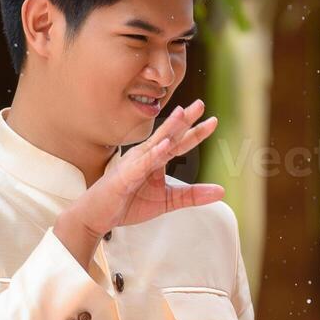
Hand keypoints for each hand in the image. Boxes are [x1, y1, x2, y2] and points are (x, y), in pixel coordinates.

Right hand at [54, 99, 222, 264]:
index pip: (178, 143)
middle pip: (168, 135)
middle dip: (184, 120)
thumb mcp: (168, 201)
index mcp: (155, 159)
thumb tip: (222, 191)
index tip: (213, 120)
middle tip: (200, 103)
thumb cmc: (129, 203)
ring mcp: (134, 164)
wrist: (97, 216)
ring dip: (169, 128)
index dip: (195, 132)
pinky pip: (142, 164)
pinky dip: (154, 154)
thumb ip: (193, 195)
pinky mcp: (125, 177)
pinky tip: (165, 145)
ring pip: (155, 144)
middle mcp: (145, 156)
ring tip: (183, 114)